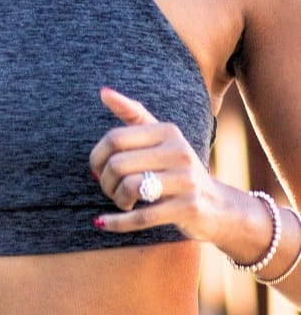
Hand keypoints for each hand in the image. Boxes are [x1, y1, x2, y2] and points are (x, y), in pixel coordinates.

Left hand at [89, 87, 228, 242]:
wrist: (218, 206)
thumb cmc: (178, 169)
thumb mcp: (161, 139)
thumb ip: (133, 115)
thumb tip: (103, 92)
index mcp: (168, 131)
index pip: (114, 138)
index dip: (96, 157)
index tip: (97, 169)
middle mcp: (179, 151)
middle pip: (118, 164)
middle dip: (105, 181)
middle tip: (110, 189)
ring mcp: (186, 180)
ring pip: (129, 188)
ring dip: (115, 200)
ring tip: (121, 202)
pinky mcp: (189, 208)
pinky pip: (141, 216)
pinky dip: (117, 222)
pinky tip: (103, 222)